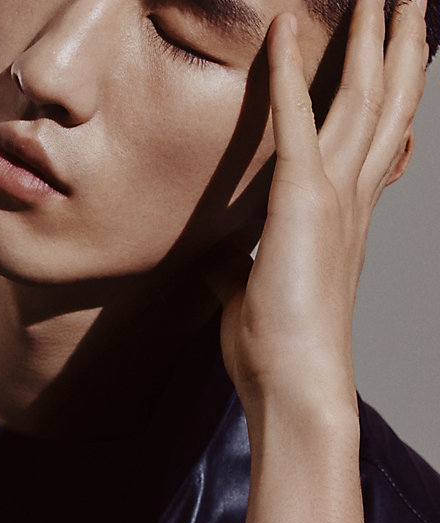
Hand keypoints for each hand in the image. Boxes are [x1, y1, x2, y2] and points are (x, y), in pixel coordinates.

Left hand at [215, 0, 427, 419]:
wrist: (294, 386)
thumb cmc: (276, 350)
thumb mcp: (252, 296)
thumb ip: (242, 266)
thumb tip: (224, 256)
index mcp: (344, 219)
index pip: (373, 140)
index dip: (386, 90)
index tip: (391, 51)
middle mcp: (353, 200)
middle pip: (385, 105)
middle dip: (398, 45)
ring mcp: (335, 198)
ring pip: (366, 99)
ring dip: (374, 39)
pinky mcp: (303, 203)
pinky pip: (296, 121)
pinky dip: (290, 72)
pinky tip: (281, 29)